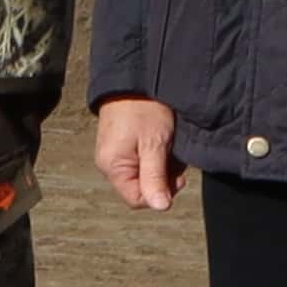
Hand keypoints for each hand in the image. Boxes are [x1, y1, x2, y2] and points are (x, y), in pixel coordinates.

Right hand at [95, 96, 181, 214]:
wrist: (133, 79)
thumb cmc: (143, 109)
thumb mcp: (154, 145)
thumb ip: (155, 177)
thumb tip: (160, 207)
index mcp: (113, 167)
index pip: (138, 200)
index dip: (160, 193)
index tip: (177, 175)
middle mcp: (109, 164)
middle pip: (140, 188)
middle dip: (162, 177)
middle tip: (174, 157)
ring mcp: (114, 154)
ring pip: (143, 174)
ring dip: (161, 165)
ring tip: (168, 144)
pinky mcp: (121, 144)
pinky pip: (140, 161)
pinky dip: (155, 155)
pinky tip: (161, 140)